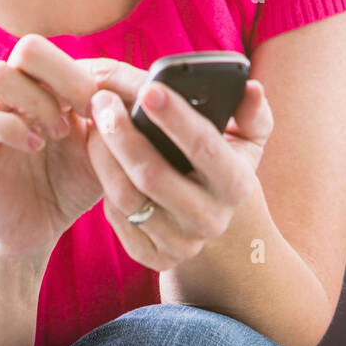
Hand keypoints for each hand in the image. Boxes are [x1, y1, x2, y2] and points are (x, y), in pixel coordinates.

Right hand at [0, 35, 104, 261]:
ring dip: (37, 100)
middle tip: (85, 110)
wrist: (39, 230)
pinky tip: (36, 147)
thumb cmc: (73, 183)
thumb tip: (153, 93)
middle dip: (64, 76)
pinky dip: (11, 128)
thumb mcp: (106, 149)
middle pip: (28, 47)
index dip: (94, 73)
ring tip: (59, 131)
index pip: (68, 51)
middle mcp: (18, 94)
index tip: (114, 105)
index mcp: (48, 86)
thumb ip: (121, 120)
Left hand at [80, 56, 272, 271]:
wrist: (211, 217)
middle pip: (154, 176)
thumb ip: (250, 110)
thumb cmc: (222, 161)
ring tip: (95, 121)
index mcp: (237, 183)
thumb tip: (251, 88)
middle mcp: (212, 219)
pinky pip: (118, 220)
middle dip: (123, 134)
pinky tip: (101, 157)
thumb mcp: (246, 137)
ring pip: (128, 198)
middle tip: (101, 99)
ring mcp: (182, 244)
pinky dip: (104, 184)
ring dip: (103, 155)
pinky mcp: (155, 258)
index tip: (148, 89)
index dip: (175, 117)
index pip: (204, 146)